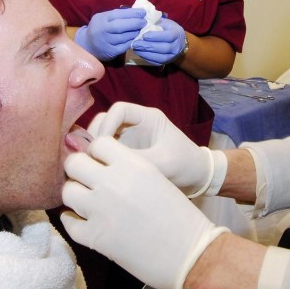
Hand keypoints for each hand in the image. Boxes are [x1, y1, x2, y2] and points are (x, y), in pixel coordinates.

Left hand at [62, 136, 227, 288]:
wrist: (191, 254)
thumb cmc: (180, 217)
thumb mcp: (157, 179)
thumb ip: (129, 169)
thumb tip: (99, 165)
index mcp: (133, 164)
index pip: (98, 143)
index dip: (96, 153)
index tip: (99, 162)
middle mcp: (113, 182)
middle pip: (75, 163)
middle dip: (78, 171)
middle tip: (86, 181)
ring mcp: (100, 210)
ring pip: (68, 192)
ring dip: (75, 196)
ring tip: (86, 203)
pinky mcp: (94, 237)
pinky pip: (68, 222)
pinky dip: (74, 221)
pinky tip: (84, 222)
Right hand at [74, 8, 146, 59]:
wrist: (87, 44)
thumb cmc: (99, 28)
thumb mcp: (104, 18)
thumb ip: (117, 15)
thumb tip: (136, 12)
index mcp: (102, 18)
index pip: (118, 14)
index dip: (132, 13)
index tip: (143, 12)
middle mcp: (102, 30)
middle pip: (120, 26)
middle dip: (135, 23)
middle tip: (144, 22)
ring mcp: (106, 42)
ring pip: (123, 37)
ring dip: (134, 33)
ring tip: (140, 30)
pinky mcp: (110, 51)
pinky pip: (124, 46)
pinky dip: (131, 42)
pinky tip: (134, 39)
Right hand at [88, 102, 214, 196]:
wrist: (198, 178)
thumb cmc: (186, 164)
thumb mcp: (164, 162)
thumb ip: (137, 160)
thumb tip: (106, 163)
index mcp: (149, 118)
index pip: (119, 110)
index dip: (107, 123)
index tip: (102, 145)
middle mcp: (136, 125)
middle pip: (106, 120)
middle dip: (95, 135)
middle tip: (91, 157)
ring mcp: (130, 139)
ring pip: (103, 136)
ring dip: (95, 148)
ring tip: (92, 165)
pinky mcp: (127, 153)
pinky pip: (107, 151)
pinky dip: (99, 158)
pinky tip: (96, 172)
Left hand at [130, 17, 185, 64]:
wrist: (177, 41)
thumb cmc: (168, 28)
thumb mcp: (164, 22)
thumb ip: (154, 23)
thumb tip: (141, 23)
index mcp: (177, 34)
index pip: (168, 36)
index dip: (156, 36)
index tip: (144, 35)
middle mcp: (177, 46)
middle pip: (164, 48)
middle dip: (148, 46)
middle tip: (136, 43)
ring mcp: (172, 56)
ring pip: (160, 57)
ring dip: (146, 53)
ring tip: (136, 49)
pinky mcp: (166, 62)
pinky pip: (156, 62)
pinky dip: (147, 58)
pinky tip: (139, 52)